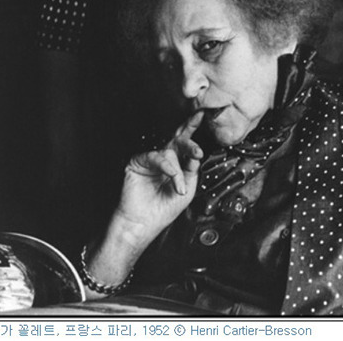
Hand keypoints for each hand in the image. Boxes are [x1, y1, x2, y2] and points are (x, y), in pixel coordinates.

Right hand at [114, 111, 203, 246]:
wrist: (145, 224)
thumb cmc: (164, 209)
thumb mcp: (187, 190)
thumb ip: (192, 170)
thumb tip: (197, 154)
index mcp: (177, 163)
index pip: (187, 144)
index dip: (194, 130)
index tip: (204, 119)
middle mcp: (165, 158)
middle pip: (178, 138)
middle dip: (189, 132)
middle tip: (198, 126)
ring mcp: (151, 159)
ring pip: (169, 152)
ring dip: (178, 171)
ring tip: (179, 188)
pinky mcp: (138, 162)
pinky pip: (155, 157)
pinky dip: (166, 167)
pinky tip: (171, 176)